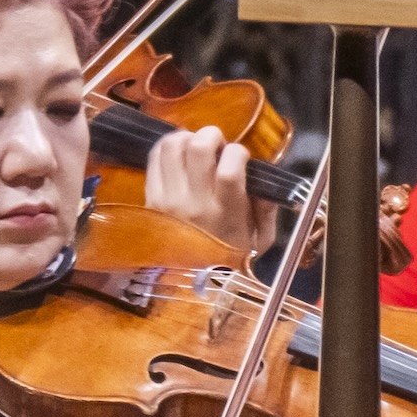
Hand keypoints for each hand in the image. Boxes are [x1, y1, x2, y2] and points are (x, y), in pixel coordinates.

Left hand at [139, 129, 274, 258]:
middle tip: (218, 145)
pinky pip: (153, 158)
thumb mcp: (260, 239)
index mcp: (225, 214)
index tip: (241, 157)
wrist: (186, 281)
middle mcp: (194, 203)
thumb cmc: (229, 258)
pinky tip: (178, 154)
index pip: (229, 169)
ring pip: (172, 146)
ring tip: (196, 147)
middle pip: (198, 148)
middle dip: (212, 135)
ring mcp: (167, 199)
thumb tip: (264, 178)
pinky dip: (167, 147)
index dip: (238, 152)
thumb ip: (267, 208)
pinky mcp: (149, 198)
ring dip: (187, 137)